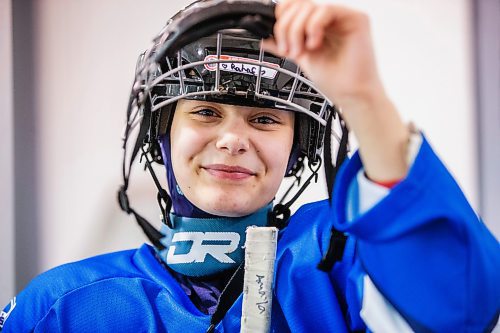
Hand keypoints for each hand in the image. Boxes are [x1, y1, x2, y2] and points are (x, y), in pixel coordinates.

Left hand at [263, 0, 410, 181]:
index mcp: (317, 25)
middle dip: (286, 28)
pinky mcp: (356, 19)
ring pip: (309, 7)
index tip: (277, 39)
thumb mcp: (300, 58)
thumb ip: (283, 45)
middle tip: (289, 50)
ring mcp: (342, 17)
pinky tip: (315, 45)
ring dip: (297, 31)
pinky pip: (326, 10)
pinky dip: (313, 27)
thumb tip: (264, 37)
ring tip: (302, 52)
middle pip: (298, 5)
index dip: (281, 18)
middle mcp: (329, 18)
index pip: (294, 6)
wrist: (350, 95)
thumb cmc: (333, 80)